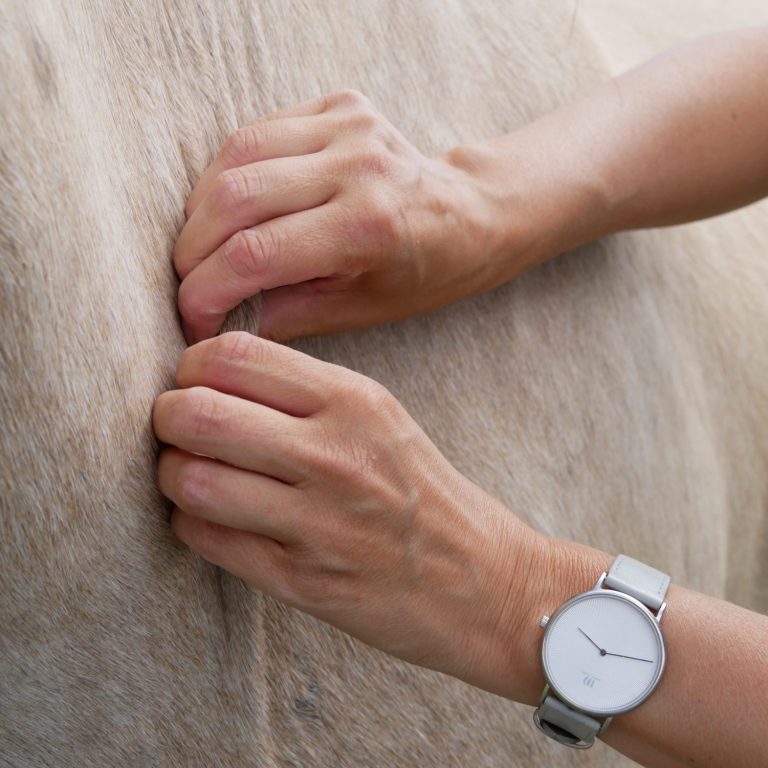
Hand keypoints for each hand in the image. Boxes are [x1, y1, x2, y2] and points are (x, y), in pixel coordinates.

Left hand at [152, 331, 542, 693]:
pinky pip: (205, 538)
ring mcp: (316, 521)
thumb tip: (210, 374)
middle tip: (176, 428)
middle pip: (196, 412)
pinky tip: (210, 517)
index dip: (191, 367)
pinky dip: (191, 522)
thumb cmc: (421, 491)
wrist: (480, 579)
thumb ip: (302, 392)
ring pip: (189, 478)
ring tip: (189, 475)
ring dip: (171, 475)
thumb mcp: (379, 417)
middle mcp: (333, 454)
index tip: (193, 383)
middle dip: (167, 417)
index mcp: (353, 400)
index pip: (231, 355)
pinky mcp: (301, 580)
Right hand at [173, 90, 505, 342]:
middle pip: (234, 198)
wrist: (470, 215)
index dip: (205, 291)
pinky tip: (230, 203)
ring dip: (203, 207)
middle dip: (193, 250)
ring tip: (202, 245)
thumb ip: (286, 314)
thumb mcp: (360, 311)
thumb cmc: (422, 274)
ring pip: (237, 155)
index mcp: (367, 228)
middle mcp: (356, 167)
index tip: (192, 318)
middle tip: (189, 282)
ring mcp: (349, 127)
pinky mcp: (341, 106)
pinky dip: (231, 170)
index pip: (254, 254)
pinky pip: (258, 130)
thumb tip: (220, 321)